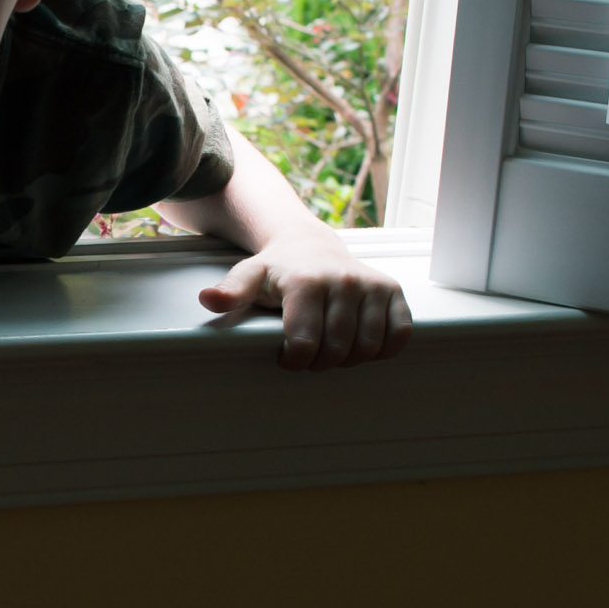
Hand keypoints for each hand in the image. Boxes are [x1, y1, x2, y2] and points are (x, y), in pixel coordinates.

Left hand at [199, 232, 411, 370]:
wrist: (309, 245)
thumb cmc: (278, 269)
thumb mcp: (250, 276)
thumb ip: (232, 290)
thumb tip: (209, 300)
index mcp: (306, 282)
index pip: (304, 344)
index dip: (293, 361)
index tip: (286, 357)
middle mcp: (343, 281)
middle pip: (336, 351)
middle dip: (320, 362)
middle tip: (309, 354)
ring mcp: (371, 286)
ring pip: (368, 347)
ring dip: (350, 359)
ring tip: (332, 349)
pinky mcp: (392, 291)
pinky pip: (399, 335)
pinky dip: (384, 349)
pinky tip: (362, 344)